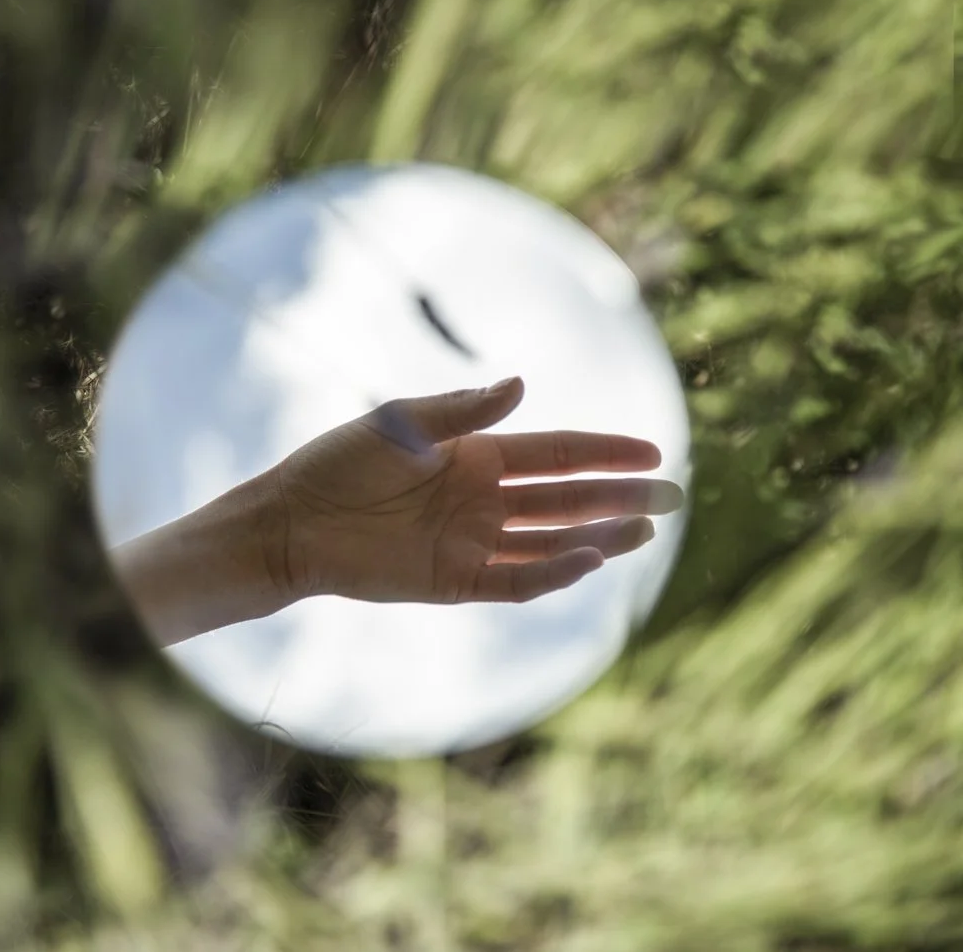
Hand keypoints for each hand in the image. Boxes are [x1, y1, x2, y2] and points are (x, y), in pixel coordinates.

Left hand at [269, 376, 683, 604]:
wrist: (292, 521)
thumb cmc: (338, 463)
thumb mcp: (399, 425)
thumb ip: (461, 411)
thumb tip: (522, 384)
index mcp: (477, 455)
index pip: (558, 453)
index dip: (606, 451)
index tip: (653, 450)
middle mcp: (484, 499)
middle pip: (567, 499)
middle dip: (619, 496)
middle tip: (674, 496)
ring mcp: (473, 542)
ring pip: (552, 541)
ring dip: (599, 536)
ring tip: (647, 530)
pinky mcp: (455, 581)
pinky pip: (516, 580)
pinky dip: (553, 572)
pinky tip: (590, 561)